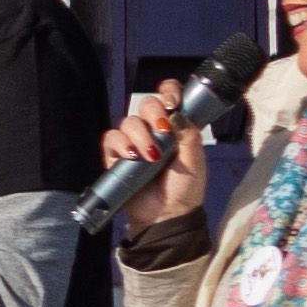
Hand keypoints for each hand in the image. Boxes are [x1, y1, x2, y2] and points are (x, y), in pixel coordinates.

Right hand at [100, 85, 208, 231]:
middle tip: (162, 129)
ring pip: (128, 122)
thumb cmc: (185, 188)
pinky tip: (131, 156)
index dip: (168, 92)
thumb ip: (189, 134)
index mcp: (174, 127)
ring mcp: (133, 143)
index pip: (168, 97)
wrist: (167, 215)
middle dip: (153, 112)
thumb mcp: (195, 159)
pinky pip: (111, 140)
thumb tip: (176, 113)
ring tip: (150, 155)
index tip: (172, 102)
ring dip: (139, 135)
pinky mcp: (115, 157)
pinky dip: (120, 145)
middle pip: (145, 104)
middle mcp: (152, 131)